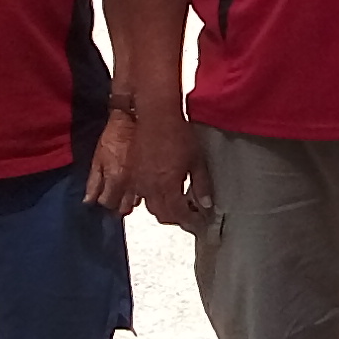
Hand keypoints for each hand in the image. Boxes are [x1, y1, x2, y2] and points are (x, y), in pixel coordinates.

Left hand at [84, 111, 140, 214]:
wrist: (135, 120)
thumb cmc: (114, 136)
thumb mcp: (97, 158)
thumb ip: (93, 182)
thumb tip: (88, 201)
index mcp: (116, 180)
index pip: (108, 203)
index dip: (104, 201)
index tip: (104, 196)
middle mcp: (132, 185)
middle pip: (124, 207)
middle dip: (118, 205)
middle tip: (116, 197)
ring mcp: (145, 181)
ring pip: (138, 202)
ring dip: (131, 200)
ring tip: (127, 193)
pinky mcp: (155, 175)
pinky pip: (148, 191)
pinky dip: (142, 192)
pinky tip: (139, 187)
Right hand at [134, 104, 213, 231]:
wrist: (155, 117)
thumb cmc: (178, 134)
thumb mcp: (197, 160)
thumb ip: (202, 185)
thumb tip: (206, 204)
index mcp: (168, 186)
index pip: (179, 214)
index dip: (190, 221)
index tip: (199, 222)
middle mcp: (151, 188)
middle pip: (163, 215)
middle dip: (177, 219)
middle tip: (189, 215)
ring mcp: (139, 182)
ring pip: (150, 207)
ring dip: (164, 210)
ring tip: (177, 205)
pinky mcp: (132, 174)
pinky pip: (140, 195)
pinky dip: (153, 199)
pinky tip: (162, 192)